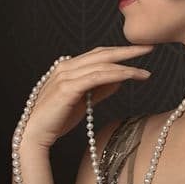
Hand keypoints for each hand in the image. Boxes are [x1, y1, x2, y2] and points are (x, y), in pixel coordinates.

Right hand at [21, 45, 154, 149]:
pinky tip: (130, 77)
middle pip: (102, 54)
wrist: (35, 135)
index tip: (140, 51)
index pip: (98, 54)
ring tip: (145, 72)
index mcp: (67, 67)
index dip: (119, 51)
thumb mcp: (83, 102)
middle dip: (128, 51)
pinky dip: (116, 75)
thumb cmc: (57, 120)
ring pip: (102, 65)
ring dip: (126, 67)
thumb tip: (120, 80)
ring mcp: (66, 76)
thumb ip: (100, 89)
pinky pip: (97, 77)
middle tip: (149, 48)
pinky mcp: (68, 88)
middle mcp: (65, 67)